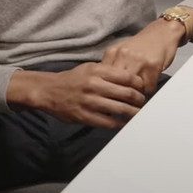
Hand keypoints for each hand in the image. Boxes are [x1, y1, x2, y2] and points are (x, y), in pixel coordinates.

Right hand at [8, 63, 145, 128]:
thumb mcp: (90, 68)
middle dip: (139, 100)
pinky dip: (119, 124)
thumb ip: (109, 72)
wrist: (48, 91)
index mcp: (98, 71)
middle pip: (127, 93)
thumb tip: (131, 78)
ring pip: (120, 109)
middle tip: (143, 102)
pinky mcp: (84, 116)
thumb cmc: (72, 79)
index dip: (139, 84)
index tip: (143, 88)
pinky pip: (107, 122)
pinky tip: (124, 123)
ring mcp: (90, 102)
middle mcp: (95, 86)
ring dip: (133, 113)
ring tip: (139, 114)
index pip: (127, 77)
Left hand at [101, 19, 184, 97]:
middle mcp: (123, 56)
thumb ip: (113, 66)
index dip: (109, 91)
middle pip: (117, 85)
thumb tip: (106, 88)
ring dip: (136, 96)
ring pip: (132, 89)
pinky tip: (150, 85)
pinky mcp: (152, 65)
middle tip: (125, 103)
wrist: (163, 31)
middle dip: (121, 97)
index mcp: (112, 53)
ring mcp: (138, 60)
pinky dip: (149, 90)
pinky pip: (148, 87)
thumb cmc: (142, 45)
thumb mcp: (122, 52)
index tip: (112, 100)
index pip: (104, 79)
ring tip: (138, 97)